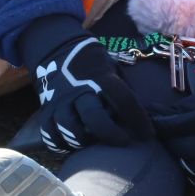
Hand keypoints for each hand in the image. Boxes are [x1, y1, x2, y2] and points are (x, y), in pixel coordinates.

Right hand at [34, 36, 151, 152]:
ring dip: (83, 141)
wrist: (59, 50)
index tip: (147, 134)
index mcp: (101, 77)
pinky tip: (70, 145)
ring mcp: (60, 100)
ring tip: (92, 143)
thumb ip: (123, 91)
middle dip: (110, 134)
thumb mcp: (113, 69)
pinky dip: (59, 144)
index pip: (123, 100)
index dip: (138, 119)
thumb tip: (142, 116)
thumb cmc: (94, 64)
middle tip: (123, 142)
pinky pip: (49, 134)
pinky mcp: (46, 109)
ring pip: (69, 128)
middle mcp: (80, 90)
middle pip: (93, 118)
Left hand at [149, 85, 194, 189]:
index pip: (182, 125)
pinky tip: (186, 160)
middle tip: (159, 136)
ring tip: (172, 147)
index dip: (162, 125)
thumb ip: (179, 108)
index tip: (149, 122)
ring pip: (189, 166)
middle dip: (167, 141)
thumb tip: (150, 112)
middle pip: (183, 147)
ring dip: (177, 157)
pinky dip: (189, 171)